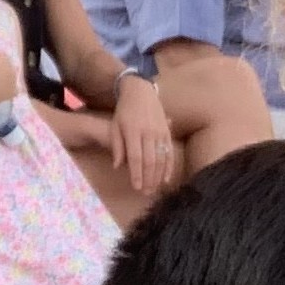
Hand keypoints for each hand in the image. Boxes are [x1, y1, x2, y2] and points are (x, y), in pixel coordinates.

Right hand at [0, 47, 21, 110]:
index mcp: (6, 60)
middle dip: (1, 69)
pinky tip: (4, 91)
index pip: (2, 57)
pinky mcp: (13, 93)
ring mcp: (14, 82)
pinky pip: (15, 90)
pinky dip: (11, 90)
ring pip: (11, 78)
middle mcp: (13, 70)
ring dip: (6, 79)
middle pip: (7, 67)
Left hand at [107, 71, 175, 195]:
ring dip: (159, 176)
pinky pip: (170, 152)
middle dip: (149, 179)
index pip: (136, 157)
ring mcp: (160, 132)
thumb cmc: (124, 111)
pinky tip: (166, 178)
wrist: (140, 91)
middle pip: (150, 160)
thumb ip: (117, 146)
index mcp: (133, 131)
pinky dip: (169, 166)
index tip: (136, 187)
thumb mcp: (115, 126)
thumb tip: (117, 166)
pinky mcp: (167, 132)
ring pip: (161, 158)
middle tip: (146, 192)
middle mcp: (148, 132)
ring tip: (155, 189)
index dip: (137, 173)